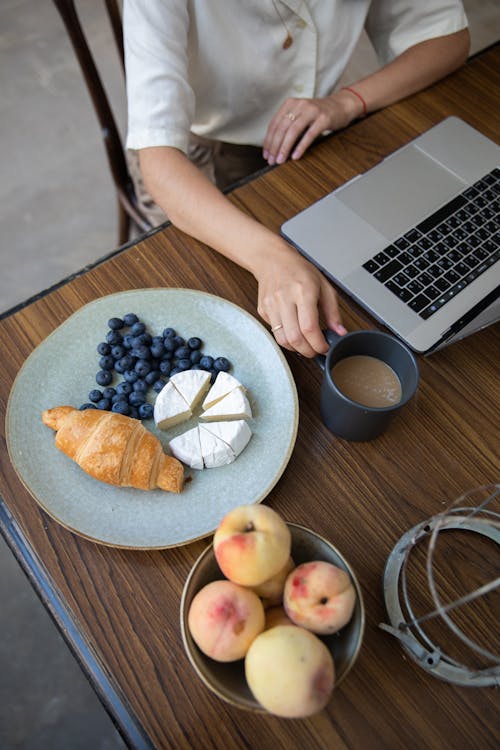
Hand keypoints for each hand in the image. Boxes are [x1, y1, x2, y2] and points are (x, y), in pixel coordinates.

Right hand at [254, 242, 346, 356]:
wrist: (272, 260)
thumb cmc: (299, 271)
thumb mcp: (324, 286)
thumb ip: (333, 311)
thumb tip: (340, 332)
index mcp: (303, 291)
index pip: (309, 327)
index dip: (318, 343)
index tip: (325, 347)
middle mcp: (284, 298)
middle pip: (295, 338)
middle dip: (308, 351)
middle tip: (316, 350)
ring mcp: (271, 305)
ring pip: (282, 339)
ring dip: (296, 348)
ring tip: (306, 344)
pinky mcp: (263, 311)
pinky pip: (275, 333)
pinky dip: (286, 338)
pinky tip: (294, 332)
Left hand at [263, 90, 361, 165]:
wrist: (340, 106)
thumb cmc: (318, 115)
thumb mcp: (300, 116)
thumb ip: (288, 126)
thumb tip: (274, 147)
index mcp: (290, 104)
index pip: (274, 124)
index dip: (269, 141)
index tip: (266, 155)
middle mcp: (299, 105)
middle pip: (282, 128)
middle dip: (275, 147)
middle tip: (272, 160)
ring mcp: (312, 111)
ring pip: (293, 131)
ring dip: (285, 148)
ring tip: (281, 160)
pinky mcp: (323, 118)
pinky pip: (309, 135)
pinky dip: (301, 147)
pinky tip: (295, 156)